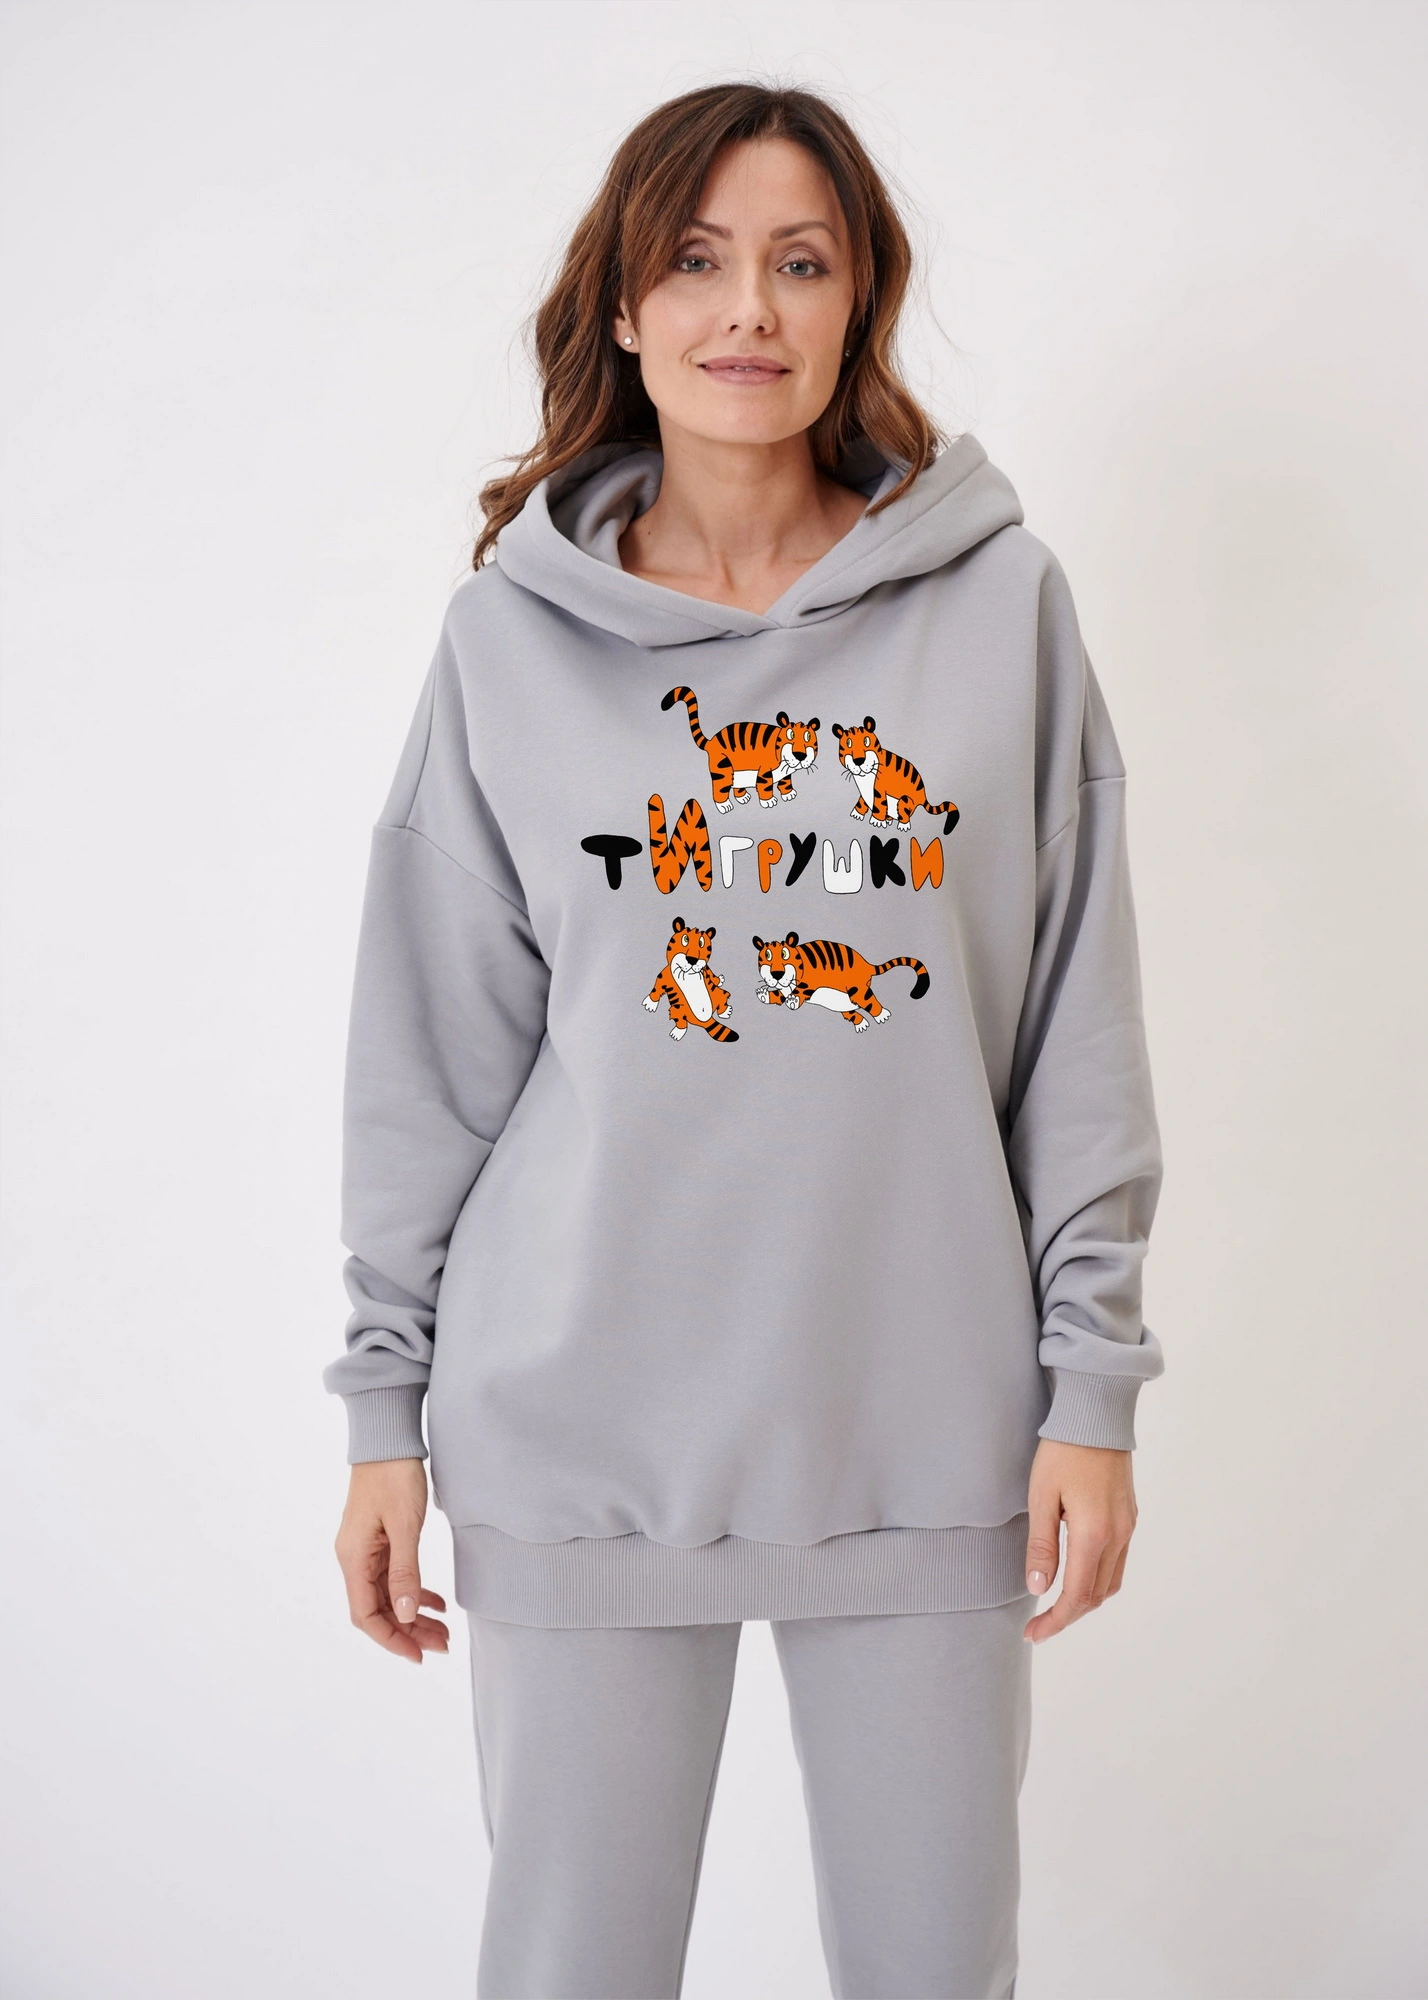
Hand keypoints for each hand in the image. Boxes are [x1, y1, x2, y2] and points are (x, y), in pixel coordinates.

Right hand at [334, 1458, 449, 1664]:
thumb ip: (405, 1572)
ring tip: (445, 1630)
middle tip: (443, 1645)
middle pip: (379, 1609)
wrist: (388, 1437)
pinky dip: (415, 1591)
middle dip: (409, 1631)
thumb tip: (406, 1616)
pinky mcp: (380, 1539)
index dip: (391, 1639)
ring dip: (414, 1614)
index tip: (418, 1655)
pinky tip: (437, 1602)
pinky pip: (394, 1576)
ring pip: (389, 1595)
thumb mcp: (405, 1525)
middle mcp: (355, 1558)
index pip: (366, 1615)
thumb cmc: (394, 1476)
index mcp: (353, 1558)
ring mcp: (367, 1549)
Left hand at [1022, 1438, 1137, 1643]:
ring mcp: (1129, 1527)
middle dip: (1067, 1616)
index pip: (1076, 1596)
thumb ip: (1041, 1546)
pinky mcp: (1130, 1517)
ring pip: (1110, 1583)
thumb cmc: (1063, 1451)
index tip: (1032, 1633)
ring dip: (1084, 1601)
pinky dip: (1097, 1580)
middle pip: (1096, 1596)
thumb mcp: (1041, 1497)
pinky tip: (1076, 1575)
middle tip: (1037, 1626)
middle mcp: (1118, 1536)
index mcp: (1094, 1534)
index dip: (1055, 1621)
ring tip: (1055, 1605)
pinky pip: (1117, 1563)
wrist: (1097, 1414)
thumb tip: (1038, 1589)